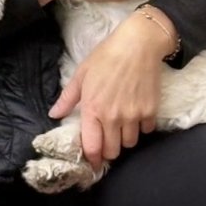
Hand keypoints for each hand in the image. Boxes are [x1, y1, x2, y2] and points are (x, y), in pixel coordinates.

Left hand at [49, 11, 172, 166]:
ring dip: (125, 138)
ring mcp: (133, 116)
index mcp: (93, 109)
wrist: (138, 44)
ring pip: (130, 143)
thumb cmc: (106, 56)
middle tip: (107, 139)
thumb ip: (68, 98)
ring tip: (122, 124)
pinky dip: (141, 126)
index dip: (92, 159)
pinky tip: (136, 113)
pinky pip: (146, 130)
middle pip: (112, 151)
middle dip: (108, 149)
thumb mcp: (82, 74)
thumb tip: (54, 115)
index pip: (92, 147)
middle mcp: (113, 117)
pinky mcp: (151, 111)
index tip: (92, 161)